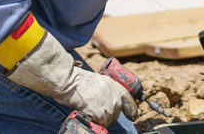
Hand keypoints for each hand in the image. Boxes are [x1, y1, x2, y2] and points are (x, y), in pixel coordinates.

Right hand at [8, 33, 137, 125]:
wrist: (70, 82)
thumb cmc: (78, 81)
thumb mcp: (97, 80)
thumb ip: (106, 89)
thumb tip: (108, 100)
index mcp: (113, 84)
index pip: (127, 98)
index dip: (131, 108)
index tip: (134, 116)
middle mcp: (113, 94)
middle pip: (117, 111)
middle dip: (110, 113)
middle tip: (100, 111)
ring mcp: (108, 104)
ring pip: (110, 118)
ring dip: (103, 118)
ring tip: (92, 111)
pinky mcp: (101, 113)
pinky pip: (102, 122)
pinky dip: (96, 121)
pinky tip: (89, 114)